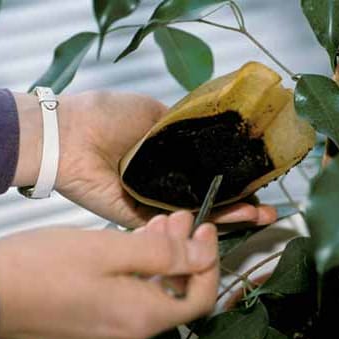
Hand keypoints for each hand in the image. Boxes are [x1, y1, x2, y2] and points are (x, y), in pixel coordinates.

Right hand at [0, 211, 218, 338]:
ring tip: (158, 224)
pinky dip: (137, 275)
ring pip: (151, 297)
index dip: (209, 262)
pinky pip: (128, 305)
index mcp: (139, 320)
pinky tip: (133, 247)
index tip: (206, 231)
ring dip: (160, 260)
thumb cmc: (38, 270)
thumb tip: (202, 254)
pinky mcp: (90, 335)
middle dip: (182, 253)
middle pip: (174, 295)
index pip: (200, 299)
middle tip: (180, 219)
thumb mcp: (111, 249)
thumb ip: (164, 254)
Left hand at [12, 91, 276, 227]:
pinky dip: (206, 225)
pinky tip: (234, 222)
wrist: (70, 134)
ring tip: (262, 216)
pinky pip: (179, 224)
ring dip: (233, 216)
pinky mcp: (143, 218)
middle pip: (209, 196)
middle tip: (268, 209)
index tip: (259, 180)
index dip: (235, 176)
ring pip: (200, 213)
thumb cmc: (107, 115)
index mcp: (167, 155)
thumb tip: (209, 131)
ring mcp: (155, 201)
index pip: (208, 170)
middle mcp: (164, 180)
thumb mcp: (152, 111)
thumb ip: (181, 126)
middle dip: (241, 203)